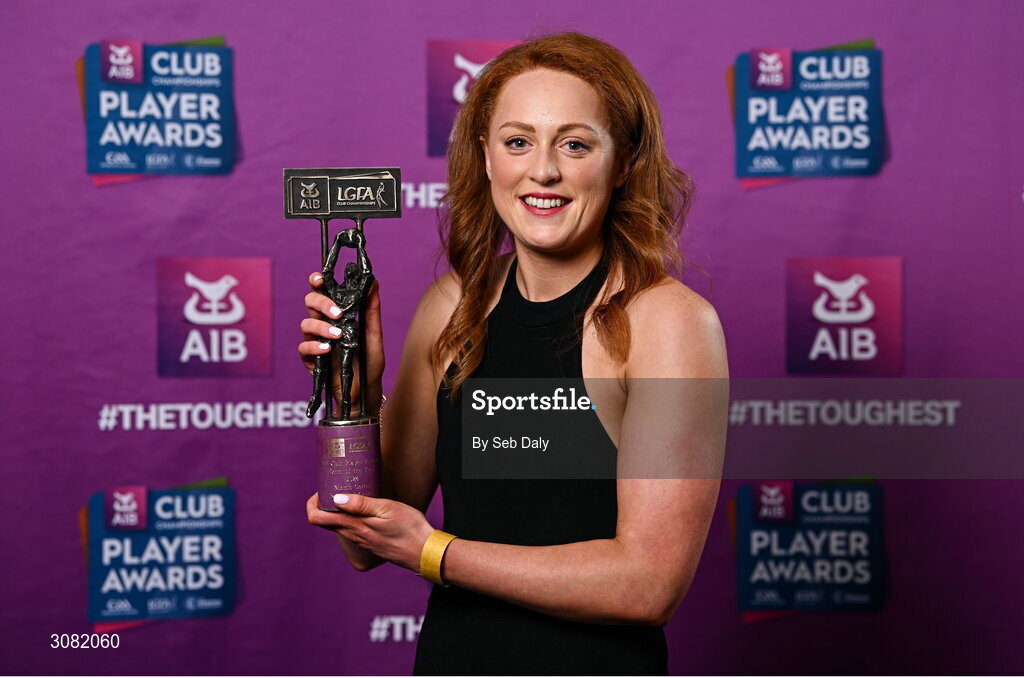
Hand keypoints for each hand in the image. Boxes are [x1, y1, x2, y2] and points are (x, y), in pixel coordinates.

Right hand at [298, 273, 384, 415]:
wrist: (365, 391)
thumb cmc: (369, 362)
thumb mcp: (374, 334)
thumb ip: (371, 309)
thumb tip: (373, 282)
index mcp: (337, 315)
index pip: (323, 292)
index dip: (317, 282)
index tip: (320, 278)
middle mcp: (324, 325)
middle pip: (310, 303)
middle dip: (321, 303)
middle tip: (337, 313)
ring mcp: (316, 342)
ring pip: (306, 324)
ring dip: (321, 327)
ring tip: (338, 335)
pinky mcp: (311, 360)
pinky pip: (304, 348)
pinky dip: (314, 347)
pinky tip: (328, 350)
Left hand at [306, 492, 433, 572]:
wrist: (425, 553)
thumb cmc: (410, 528)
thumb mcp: (388, 509)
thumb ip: (361, 504)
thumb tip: (336, 497)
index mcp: (353, 526)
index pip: (317, 519)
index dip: (313, 503)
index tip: (323, 489)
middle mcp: (353, 536)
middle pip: (324, 522)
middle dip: (323, 504)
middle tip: (336, 486)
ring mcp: (361, 542)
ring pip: (338, 526)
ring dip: (337, 511)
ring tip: (350, 493)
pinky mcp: (370, 544)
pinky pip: (351, 531)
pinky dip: (349, 518)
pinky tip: (364, 509)